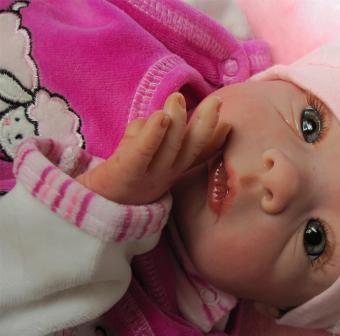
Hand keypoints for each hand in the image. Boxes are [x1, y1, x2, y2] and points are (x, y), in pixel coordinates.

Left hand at [76, 92, 230, 204]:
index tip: (230, 124)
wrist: (86, 208)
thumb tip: (167, 116)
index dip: (215, 141)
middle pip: (190, 149)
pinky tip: (160, 118)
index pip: (197, 155)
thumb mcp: (141, 158)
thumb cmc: (117, 177)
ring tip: (177, 100)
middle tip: (215, 101)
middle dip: (205, 124)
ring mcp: (147, 177)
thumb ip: (154, 138)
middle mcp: (165, 176)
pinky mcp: (126, 174)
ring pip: (169, 148)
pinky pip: (143, 153)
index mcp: (170, 172)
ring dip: (177, 121)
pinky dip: (153, 134)